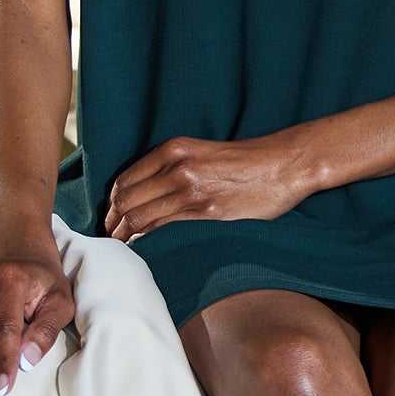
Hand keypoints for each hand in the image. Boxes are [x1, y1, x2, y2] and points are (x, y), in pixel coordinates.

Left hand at [104, 133, 310, 241]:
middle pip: (127, 199)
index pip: (125, 179)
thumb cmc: (248, 161)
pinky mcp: (205, 211)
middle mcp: (176, 167)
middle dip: (113, 221)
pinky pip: (163, 227)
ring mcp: (189, 190)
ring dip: (125, 234)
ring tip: (122, 245)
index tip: (112, 216)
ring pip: (139, 216)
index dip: (112, 202)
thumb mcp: (202, 153)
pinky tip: (144, 246)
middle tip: (110, 236)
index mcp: (173, 149)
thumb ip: (174, 168)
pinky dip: (147, 239)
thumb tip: (149, 194)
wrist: (284, 164)